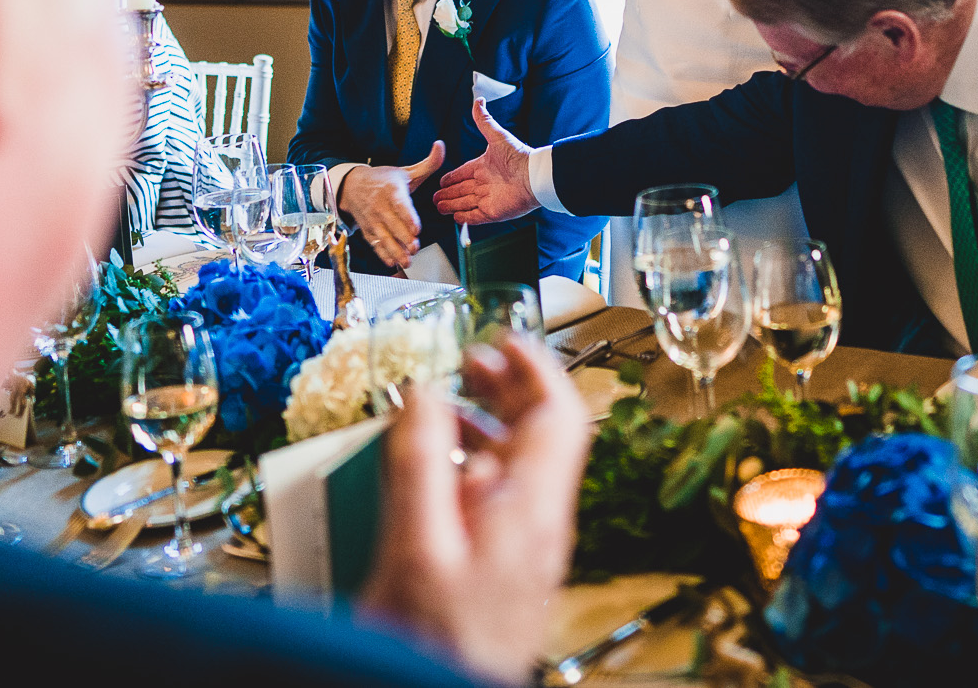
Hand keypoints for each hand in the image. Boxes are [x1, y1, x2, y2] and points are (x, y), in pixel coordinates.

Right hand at [337, 142, 446, 266]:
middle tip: (415, 248)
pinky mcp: (368, 230)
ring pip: (383, 238)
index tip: (416, 229)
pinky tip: (391, 262)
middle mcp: (380, 207)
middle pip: (393, 225)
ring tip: (407, 261)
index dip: (408, 218)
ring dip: (395, 251)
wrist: (352, 186)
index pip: (400, 205)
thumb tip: (441, 145)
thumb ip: (428, 163)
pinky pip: (374, 244)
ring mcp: (373, 220)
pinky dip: (382, 254)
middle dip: (404, 239)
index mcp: (392, 191)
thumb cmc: (383, 180)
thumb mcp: (406, 171)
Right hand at [359, 337, 586, 680]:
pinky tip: (436, 472)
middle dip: (508, 387)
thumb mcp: (416, 542)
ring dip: (488, 425)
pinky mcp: (507, 570)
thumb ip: (419, 462)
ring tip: (446, 408)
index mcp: (530, 508)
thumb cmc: (437, 640)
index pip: (561, 414)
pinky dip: (473, 466)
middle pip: (543, 434)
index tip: (505, 336)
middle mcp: (539, 525)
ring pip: (521, 466)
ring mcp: (525, 550)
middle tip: (470, 361)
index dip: (537, 365)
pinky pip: (501, 500)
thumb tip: (425, 394)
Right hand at [433, 101, 538, 224]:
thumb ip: (484, 121)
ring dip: (452, 206)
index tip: (441, 182)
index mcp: (484, 167)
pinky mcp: (493, 212)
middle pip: (461, 190)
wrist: (534, 177)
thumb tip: (478, 101)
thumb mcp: (497, 136)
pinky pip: (475, 217)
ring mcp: (488, 199)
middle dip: (448, 194)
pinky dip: (465, 219)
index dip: (451, 178)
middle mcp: (485, 183)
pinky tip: (455, 218)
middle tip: (434, 198)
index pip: (462, 173)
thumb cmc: (519, 156)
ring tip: (439, 208)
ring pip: (465, 203)